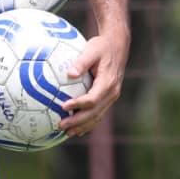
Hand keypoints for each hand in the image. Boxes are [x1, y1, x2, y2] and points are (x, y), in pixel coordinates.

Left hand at [57, 21, 129, 136]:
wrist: (118, 46)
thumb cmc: (102, 46)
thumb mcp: (92, 49)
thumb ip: (81, 62)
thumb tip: (70, 73)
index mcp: (108, 82)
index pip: (92, 99)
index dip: (78, 105)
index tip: (63, 106)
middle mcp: (112, 93)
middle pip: (95, 112)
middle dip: (78, 121)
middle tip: (61, 125)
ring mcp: (112, 97)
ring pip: (97, 116)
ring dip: (83, 126)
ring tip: (67, 133)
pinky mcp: (109, 98)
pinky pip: (99, 113)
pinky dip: (89, 123)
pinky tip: (78, 129)